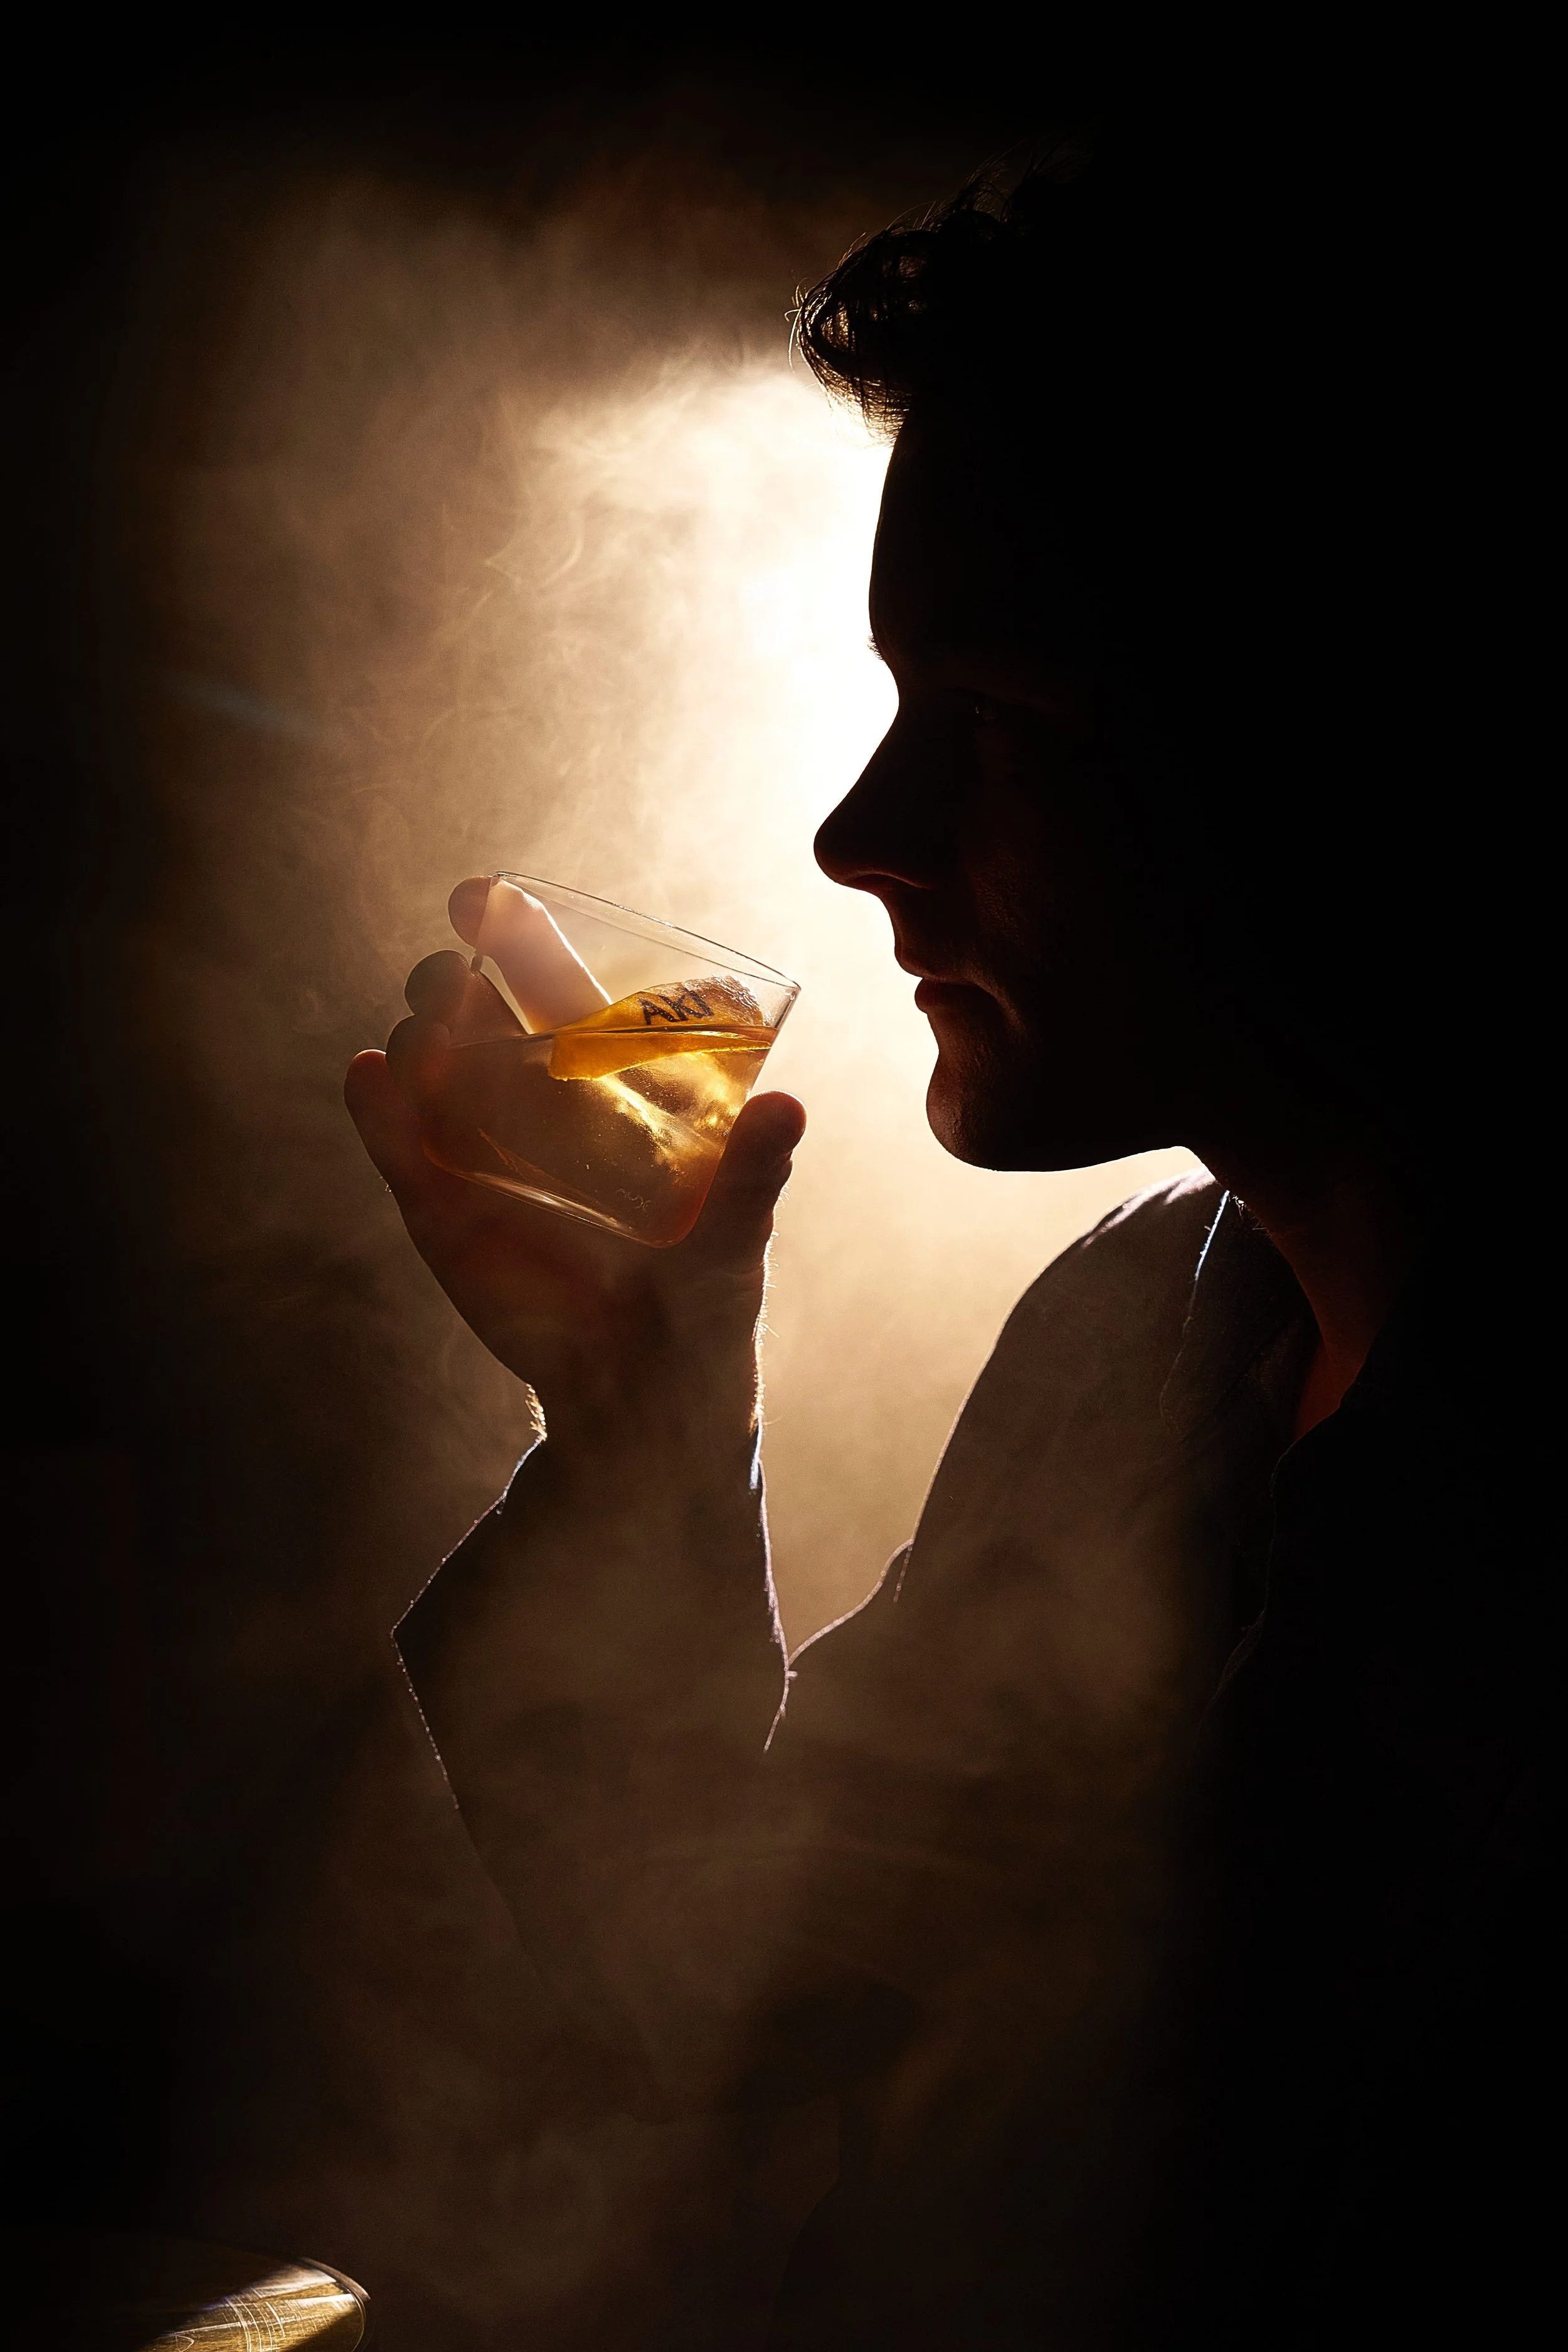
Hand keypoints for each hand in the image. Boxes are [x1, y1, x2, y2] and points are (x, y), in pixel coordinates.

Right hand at [344, 945, 805, 1461]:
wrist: (644, 1386)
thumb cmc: (702, 1292)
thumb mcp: (733, 1230)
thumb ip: (752, 1172)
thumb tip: (790, 1108)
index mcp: (601, 1077)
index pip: (548, 981)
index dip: (513, 932)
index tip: (485, 897)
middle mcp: (531, 1098)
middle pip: (472, 1010)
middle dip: (451, 977)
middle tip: (455, 968)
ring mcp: (477, 1146)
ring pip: (425, 1066)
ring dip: (417, 1038)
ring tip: (430, 1037)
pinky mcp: (439, 1204)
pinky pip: (397, 1145)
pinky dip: (377, 1112)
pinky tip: (369, 1079)